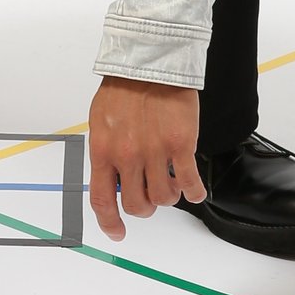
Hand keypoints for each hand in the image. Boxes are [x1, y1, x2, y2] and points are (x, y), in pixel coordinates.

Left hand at [87, 76, 205, 242]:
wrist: (149, 62)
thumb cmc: (123, 88)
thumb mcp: (100, 121)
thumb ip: (105, 152)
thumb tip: (111, 180)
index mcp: (103, 149)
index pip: (102, 199)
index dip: (110, 222)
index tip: (117, 232)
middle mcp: (127, 155)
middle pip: (137, 205)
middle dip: (145, 206)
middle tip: (150, 195)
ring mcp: (154, 152)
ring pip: (164, 198)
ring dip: (169, 197)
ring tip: (170, 183)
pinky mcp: (180, 146)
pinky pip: (189, 183)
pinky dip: (194, 192)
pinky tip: (194, 189)